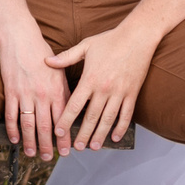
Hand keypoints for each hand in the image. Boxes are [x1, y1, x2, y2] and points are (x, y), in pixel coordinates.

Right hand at [0, 28, 69, 157]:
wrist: (21, 37)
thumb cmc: (42, 53)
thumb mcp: (59, 71)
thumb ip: (65, 91)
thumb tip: (71, 110)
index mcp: (57, 90)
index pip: (63, 120)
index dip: (64, 137)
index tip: (66, 151)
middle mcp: (42, 95)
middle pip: (46, 126)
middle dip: (48, 145)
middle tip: (49, 158)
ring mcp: (25, 94)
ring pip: (28, 124)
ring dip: (30, 141)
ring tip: (32, 153)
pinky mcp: (11, 91)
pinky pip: (12, 115)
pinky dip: (13, 129)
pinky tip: (14, 138)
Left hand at [45, 24, 155, 152]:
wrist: (137, 36)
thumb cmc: (110, 40)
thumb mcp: (86, 46)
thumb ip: (66, 57)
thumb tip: (47, 62)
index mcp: (90, 78)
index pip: (75, 105)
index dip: (66, 120)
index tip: (59, 132)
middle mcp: (104, 89)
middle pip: (91, 117)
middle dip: (82, 134)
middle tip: (76, 147)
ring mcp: (120, 92)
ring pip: (108, 119)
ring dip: (100, 135)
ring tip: (93, 147)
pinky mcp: (132, 93)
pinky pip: (126, 115)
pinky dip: (121, 127)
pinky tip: (115, 137)